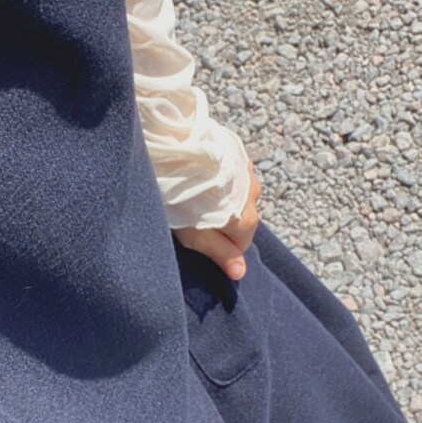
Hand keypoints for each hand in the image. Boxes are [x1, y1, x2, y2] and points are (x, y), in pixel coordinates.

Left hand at [171, 156, 261, 280]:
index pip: (241, 243)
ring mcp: (246, 169)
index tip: (197, 234)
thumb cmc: (178, 197)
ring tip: (194, 188)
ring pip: (238, 191)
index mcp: (246, 218)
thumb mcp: (194, 234)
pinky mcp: (236, 149)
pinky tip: (199, 169)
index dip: (218, 243)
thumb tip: (240, 273)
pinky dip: (220, 173)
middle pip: (241, 216)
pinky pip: (234, 169)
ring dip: (222, 193)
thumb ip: (220, 253)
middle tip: (192, 211)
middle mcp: (253, 193)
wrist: (168, 149)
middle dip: (221, 217)